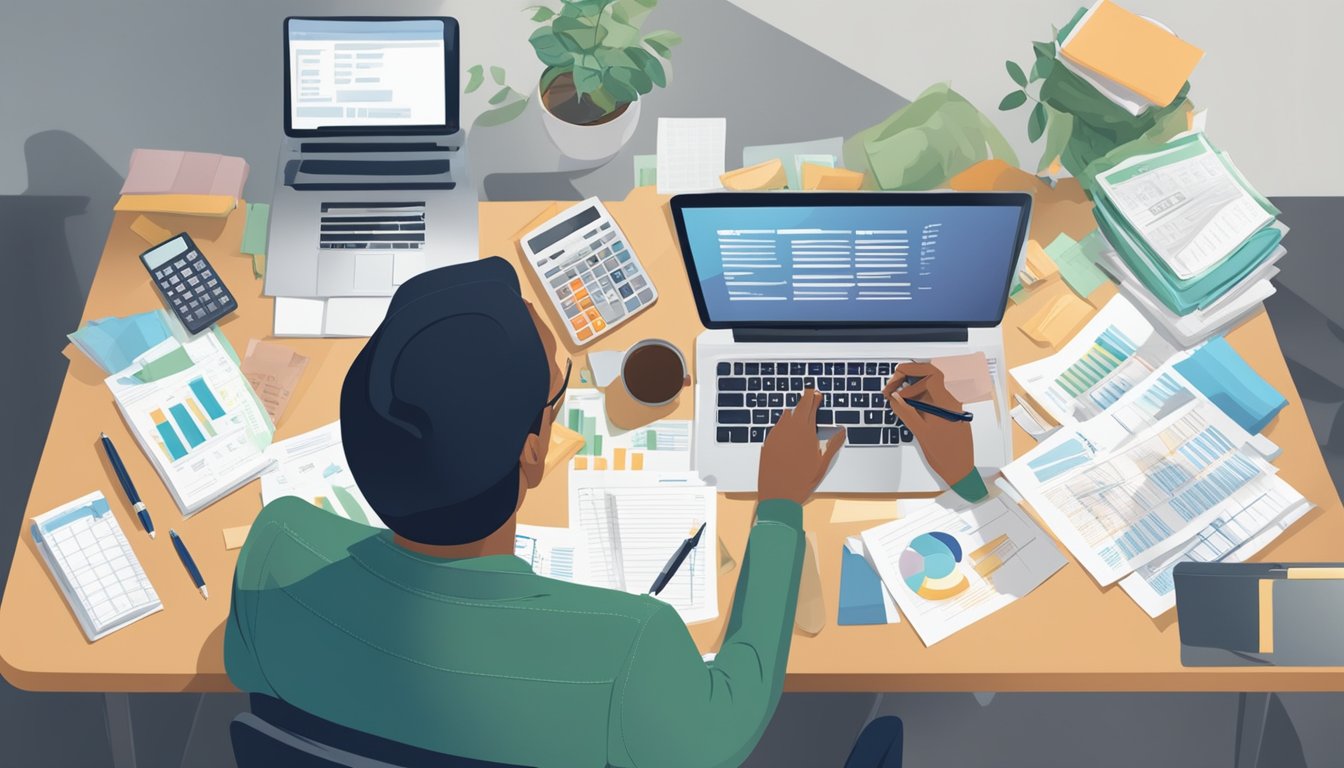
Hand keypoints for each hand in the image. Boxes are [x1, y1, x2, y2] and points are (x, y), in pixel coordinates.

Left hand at [758, 387, 845, 503]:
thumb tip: (843, 430)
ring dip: (794, 409)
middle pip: (798, 407)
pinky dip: (784, 420)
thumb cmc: (802, 481)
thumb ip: (833, 444)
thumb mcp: (822, 464)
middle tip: (811, 393)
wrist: (777, 495)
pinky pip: (777, 425)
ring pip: (786, 415)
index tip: (818, 394)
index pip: (811, 407)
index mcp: (806, 432)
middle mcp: (790, 429)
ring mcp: (777, 434)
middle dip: (806, 399)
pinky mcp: (767, 442)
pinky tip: (786, 422)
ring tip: (800, 407)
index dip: (815, 398)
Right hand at [883, 362, 974, 487]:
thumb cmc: (945, 454)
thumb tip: (894, 397)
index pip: (931, 373)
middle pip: (930, 376)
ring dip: (913, 388)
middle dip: (910, 377)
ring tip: (897, 398)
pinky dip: (918, 398)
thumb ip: (906, 411)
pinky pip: (932, 398)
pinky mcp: (947, 412)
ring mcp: (950, 406)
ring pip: (930, 388)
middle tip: (893, 386)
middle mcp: (951, 400)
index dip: (911, 370)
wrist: (960, 469)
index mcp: (947, 401)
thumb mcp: (920, 432)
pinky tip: (908, 406)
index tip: (896, 374)